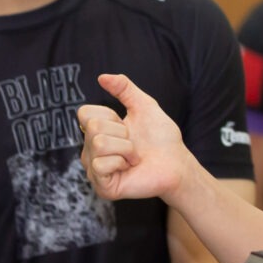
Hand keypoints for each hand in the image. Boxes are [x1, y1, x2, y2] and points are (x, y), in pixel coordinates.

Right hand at [78, 72, 189, 203]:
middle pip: (93, 128)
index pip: (84, 113)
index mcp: (96, 132)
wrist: (177, 163)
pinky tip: (129, 169)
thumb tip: (102, 77)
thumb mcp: (144, 106)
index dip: (110, 116)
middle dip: (123, 133)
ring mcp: (95, 169)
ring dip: (126, 148)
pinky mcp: (102, 186)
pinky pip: (101, 165)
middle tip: (134, 145)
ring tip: (134, 157)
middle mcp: (91, 151)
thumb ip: (125, 88)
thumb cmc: (161, 138)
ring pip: (99, 144)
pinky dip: (122, 162)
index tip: (126, 126)